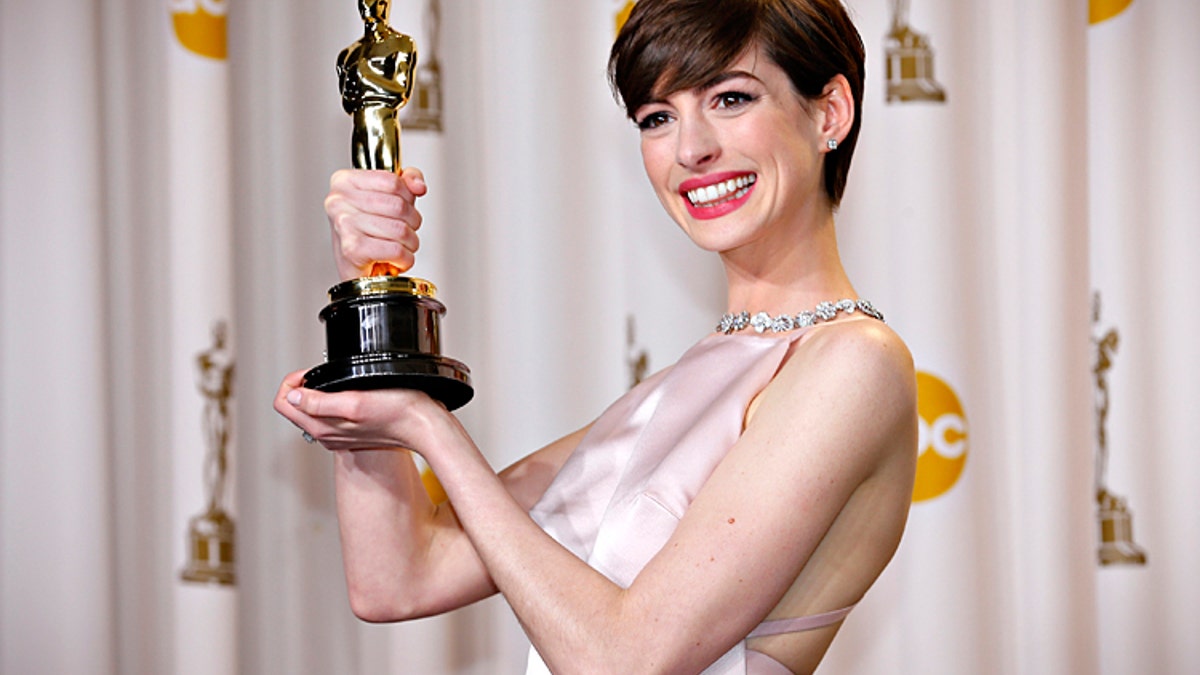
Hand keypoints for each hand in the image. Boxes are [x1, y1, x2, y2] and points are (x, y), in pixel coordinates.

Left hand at [273, 369, 450, 453]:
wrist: (422, 425)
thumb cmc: (396, 412)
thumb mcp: (355, 401)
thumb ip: (318, 402)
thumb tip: (292, 396)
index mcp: (322, 427)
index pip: (284, 403)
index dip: (292, 381)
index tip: (310, 371)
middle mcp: (326, 434)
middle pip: (294, 407)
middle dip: (302, 386)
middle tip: (322, 373)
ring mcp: (337, 435)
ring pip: (310, 411)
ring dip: (316, 393)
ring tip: (337, 382)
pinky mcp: (350, 433)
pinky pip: (328, 416)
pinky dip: (331, 401)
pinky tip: (349, 394)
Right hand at [324, 167, 426, 280]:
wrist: (357, 272)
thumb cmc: (370, 234)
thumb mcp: (389, 197)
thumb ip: (407, 181)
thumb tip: (418, 186)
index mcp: (344, 182)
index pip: (393, 181)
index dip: (408, 197)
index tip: (403, 208)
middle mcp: (338, 201)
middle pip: (398, 206)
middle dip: (412, 223)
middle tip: (403, 232)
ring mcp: (344, 225)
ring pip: (400, 230)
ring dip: (409, 243)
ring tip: (398, 247)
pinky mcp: (352, 250)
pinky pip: (396, 250)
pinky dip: (404, 259)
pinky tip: (394, 259)